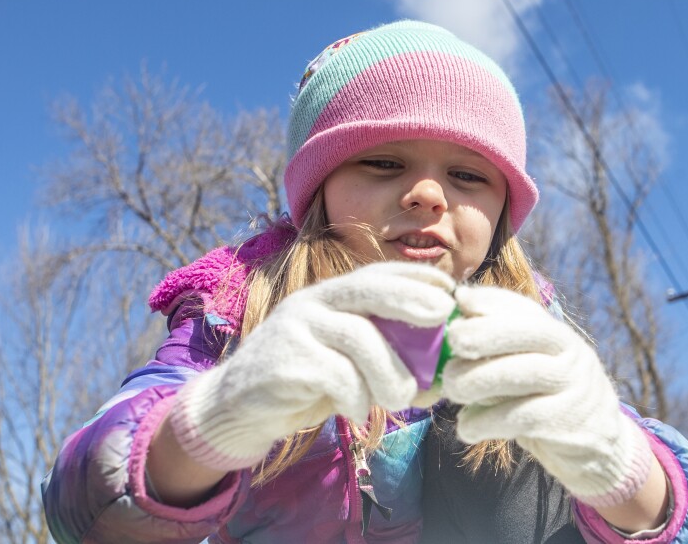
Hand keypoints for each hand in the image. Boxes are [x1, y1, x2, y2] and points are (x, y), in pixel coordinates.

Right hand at [169, 261, 455, 470]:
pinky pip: (338, 376)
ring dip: (389, 373)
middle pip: (365, 290)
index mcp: (329, 297)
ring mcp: (295, 328)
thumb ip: (385, 361)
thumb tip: (442, 379)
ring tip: (399, 399)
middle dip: (408, 298)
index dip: (413, 277)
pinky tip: (356, 411)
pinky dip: (357, 398)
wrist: (239, 406)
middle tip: (440, 316)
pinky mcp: (284, 361)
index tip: (448, 289)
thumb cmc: (307, 382)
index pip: (375, 275)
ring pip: (358, 338)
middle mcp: (312, 303)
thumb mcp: (347, 365)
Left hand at [441, 285, 653, 507]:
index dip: (490, 301)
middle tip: (452, 345)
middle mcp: (570, 353)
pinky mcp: (569, 423)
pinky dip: (485, 421)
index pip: (524, 308)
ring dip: (476, 380)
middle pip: (526, 332)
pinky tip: (467, 427)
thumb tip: (458, 304)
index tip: (459, 302)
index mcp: (557, 334)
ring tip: (452, 391)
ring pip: (521, 373)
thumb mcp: (530, 367)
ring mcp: (573, 387)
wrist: (599, 449)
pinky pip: (521, 417)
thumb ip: (499, 346)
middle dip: (483, 334)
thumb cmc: (546, 401)